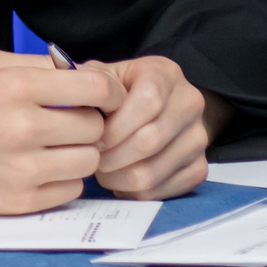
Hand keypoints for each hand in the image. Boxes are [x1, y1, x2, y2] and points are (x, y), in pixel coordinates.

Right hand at [0, 47, 125, 213]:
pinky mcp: (21, 200)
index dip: (108, 91)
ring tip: (56, 146)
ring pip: (88, 160)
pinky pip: (72, 190)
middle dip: (88, 121)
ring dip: (79, 152)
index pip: (95, 87)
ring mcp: (24, 168)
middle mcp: (23, 127)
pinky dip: (64, 179)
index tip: (103, 96)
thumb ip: (34, 64)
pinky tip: (43, 167)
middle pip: (95, 126)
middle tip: (69, 121)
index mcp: (15, 86)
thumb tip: (79, 70)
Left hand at [95, 56, 221, 197]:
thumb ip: (89, 82)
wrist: (164, 105)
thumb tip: (67, 99)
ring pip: (151, 173)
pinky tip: (120, 178)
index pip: (147, 103)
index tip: (93, 137)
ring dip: (117, 178)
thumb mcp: (107, 75)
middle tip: (93, 158)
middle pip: (149, 141)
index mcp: (166, 74)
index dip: (115, 127)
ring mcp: (198, 139)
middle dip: (111, 156)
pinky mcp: (199, 168)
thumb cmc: (125, 90)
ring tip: (102, 169)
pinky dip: (133, 192)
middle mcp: (189, 104)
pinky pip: (161, 192)